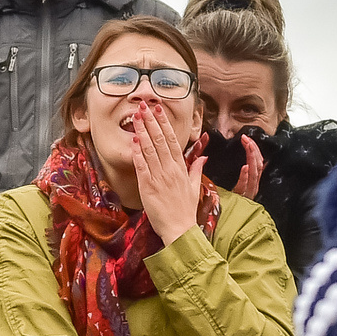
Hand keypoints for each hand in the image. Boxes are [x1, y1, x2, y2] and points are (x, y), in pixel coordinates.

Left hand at [128, 99, 206, 234]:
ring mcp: (159, 177)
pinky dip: (138, 152)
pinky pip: (142, 166)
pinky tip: (134, 140)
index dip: (164, 124)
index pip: (173, 140)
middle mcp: (170, 170)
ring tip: (136, 116)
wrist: (179, 230)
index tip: (158, 110)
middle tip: (144, 105)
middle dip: (151, 121)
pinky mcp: (148, 187)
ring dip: (143, 131)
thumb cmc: (186, 211)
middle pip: (160, 140)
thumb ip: (196, 170)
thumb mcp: (195, 188)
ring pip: (150, 149)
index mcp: (181, 169)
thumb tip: (202, 158)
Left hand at [234, 133, 264, 200]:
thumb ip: (243, 178)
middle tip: (246, 138)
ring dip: (251, 158)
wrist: (231, 223)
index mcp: (253, 182)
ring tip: (247, 146)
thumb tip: (246, 165)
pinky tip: (245, 168)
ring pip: (255, 173)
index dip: (253, 149)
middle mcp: (253, 186)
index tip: (246, 138)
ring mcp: (249, 192)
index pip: (257, 162)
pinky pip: (245, 186)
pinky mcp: (243, 199)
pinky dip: (245, 177)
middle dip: (253, 150)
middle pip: (258, 165)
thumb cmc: (230, 204)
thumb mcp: (238, 188)